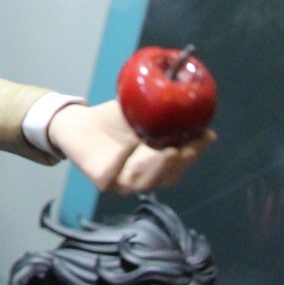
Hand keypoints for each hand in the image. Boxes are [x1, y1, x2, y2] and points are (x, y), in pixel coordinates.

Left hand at [48, 100, 214, 192]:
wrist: (77, 122)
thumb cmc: (112, 120)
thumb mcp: (140, 113)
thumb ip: (163, 114)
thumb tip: (193, 100)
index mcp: (156, 166)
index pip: (180, 167)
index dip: (195, 153)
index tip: (206, 135)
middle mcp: (142, 179)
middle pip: (166, 177)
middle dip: (179, 162)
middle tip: (182, 145)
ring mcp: (122, 183)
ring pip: (144, 181)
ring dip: (155, 164)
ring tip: (163, 148)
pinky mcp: (102, 181)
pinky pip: (115, 175)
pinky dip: (122, 160)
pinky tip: (129, 146)